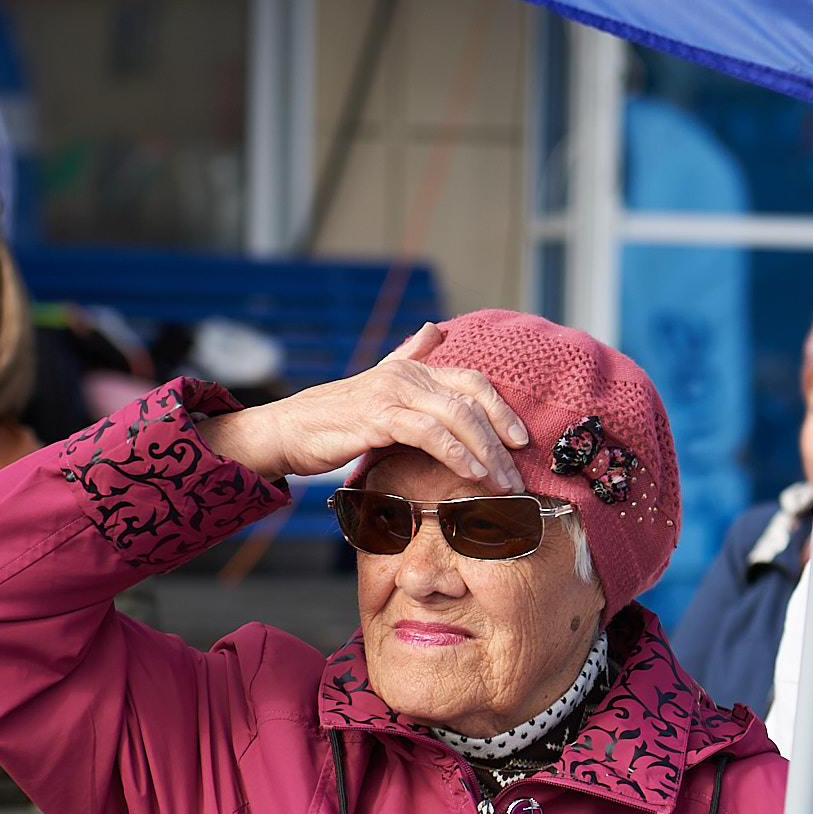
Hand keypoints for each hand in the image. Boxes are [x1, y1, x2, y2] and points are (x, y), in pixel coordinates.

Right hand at [196, 323, 529, 487]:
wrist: (289, 430)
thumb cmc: (337, 418)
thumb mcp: (380, 386)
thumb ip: (410, 357)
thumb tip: (434, 329)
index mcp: (414, 368)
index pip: (473, 382)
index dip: (502, 409)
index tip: (522, 442)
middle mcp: (408, 374)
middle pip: (472, 400)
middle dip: (501, 441)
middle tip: (517, 477)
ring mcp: (393, 392)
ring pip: (457, 417)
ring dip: (486, 454)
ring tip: (502, 484)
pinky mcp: (379, 416)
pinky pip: (429, 433)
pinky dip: (456, 453)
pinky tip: (472, 473)